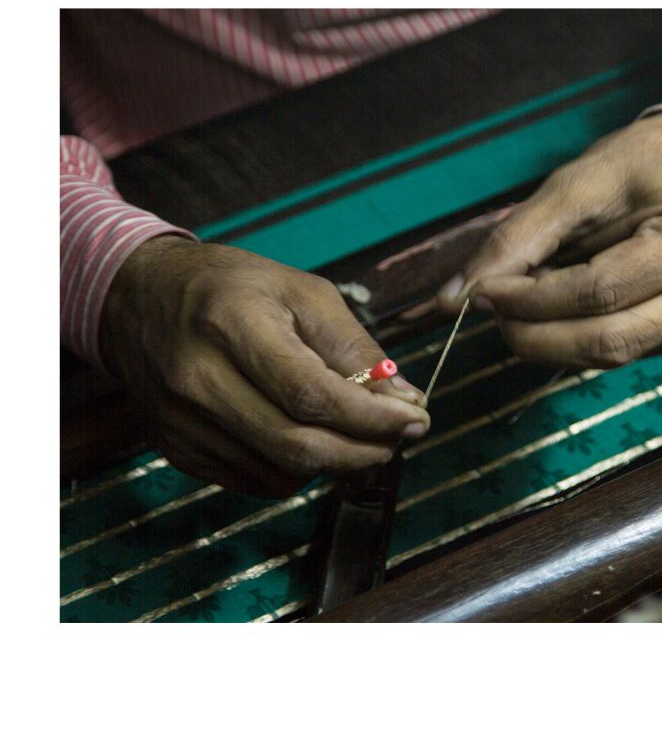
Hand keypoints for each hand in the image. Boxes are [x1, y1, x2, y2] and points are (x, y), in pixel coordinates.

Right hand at [99, 237, 429, 496]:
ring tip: (363, 436)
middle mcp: (199, 380)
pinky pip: (254, 480)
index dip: (370, 418)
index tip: (415, 420)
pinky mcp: (178, 451)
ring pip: (279, 471)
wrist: (141, 300)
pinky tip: (313, 440)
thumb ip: (353, 346)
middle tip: (400, 439)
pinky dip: (297, 470)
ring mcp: (183, 423)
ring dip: (335, 463)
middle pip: (295, 444)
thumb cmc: (231, 286)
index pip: (310, 394)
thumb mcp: (301, 291)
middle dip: (363, 450)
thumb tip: (404, 400)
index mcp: (231, 325)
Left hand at [437, 113, 661, 367]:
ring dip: (551, 339)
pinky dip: (576, 336)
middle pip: (611, 340)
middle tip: (490, 309)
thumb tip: (453, 298)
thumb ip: (519, 237)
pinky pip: (624, 350)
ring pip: (614, 356)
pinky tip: (554, 306)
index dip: (533, 299)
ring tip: (517, 303)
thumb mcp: (579, 181)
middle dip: (536, 334)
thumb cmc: (644, 163)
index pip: (602, 290)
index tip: (481, 291)